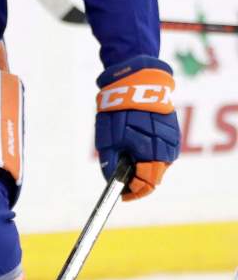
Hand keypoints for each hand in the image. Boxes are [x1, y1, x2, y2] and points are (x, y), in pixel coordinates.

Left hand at [95, 57, 179, 200]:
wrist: (137, 84)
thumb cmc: (119, 113)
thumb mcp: (107, 141)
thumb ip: (110, 164)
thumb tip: (111, 181)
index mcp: (152, 155)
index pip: (146, 185)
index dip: (133, 193)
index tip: (122, 195)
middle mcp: (167, 151)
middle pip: (154, 177)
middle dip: (138, 181)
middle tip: (122, 179)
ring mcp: (173, 141)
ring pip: (160, 164)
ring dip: (145, 167)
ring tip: (128, 161)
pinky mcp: (173, 131)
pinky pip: (163, 151)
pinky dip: (151, 154)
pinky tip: (137, 148)